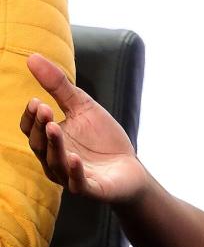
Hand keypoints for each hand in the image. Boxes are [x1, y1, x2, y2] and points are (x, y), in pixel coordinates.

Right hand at [21, 54, 146, 201]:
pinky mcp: (90, 188)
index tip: (37, 101)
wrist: (130, 167)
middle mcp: (54, 160)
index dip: (32, 117)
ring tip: (55, 127)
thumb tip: (32, 57)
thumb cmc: (103, 138)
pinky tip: (74, 159)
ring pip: (55, 164)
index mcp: (50, 141)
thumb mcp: (82, 107)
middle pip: (39, 145)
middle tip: (44, 109)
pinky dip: (74, 171)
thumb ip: (59, 86)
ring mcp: (70, 176)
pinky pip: (77, 183)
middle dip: (40, 127)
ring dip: (54, 145)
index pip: (31, 130)